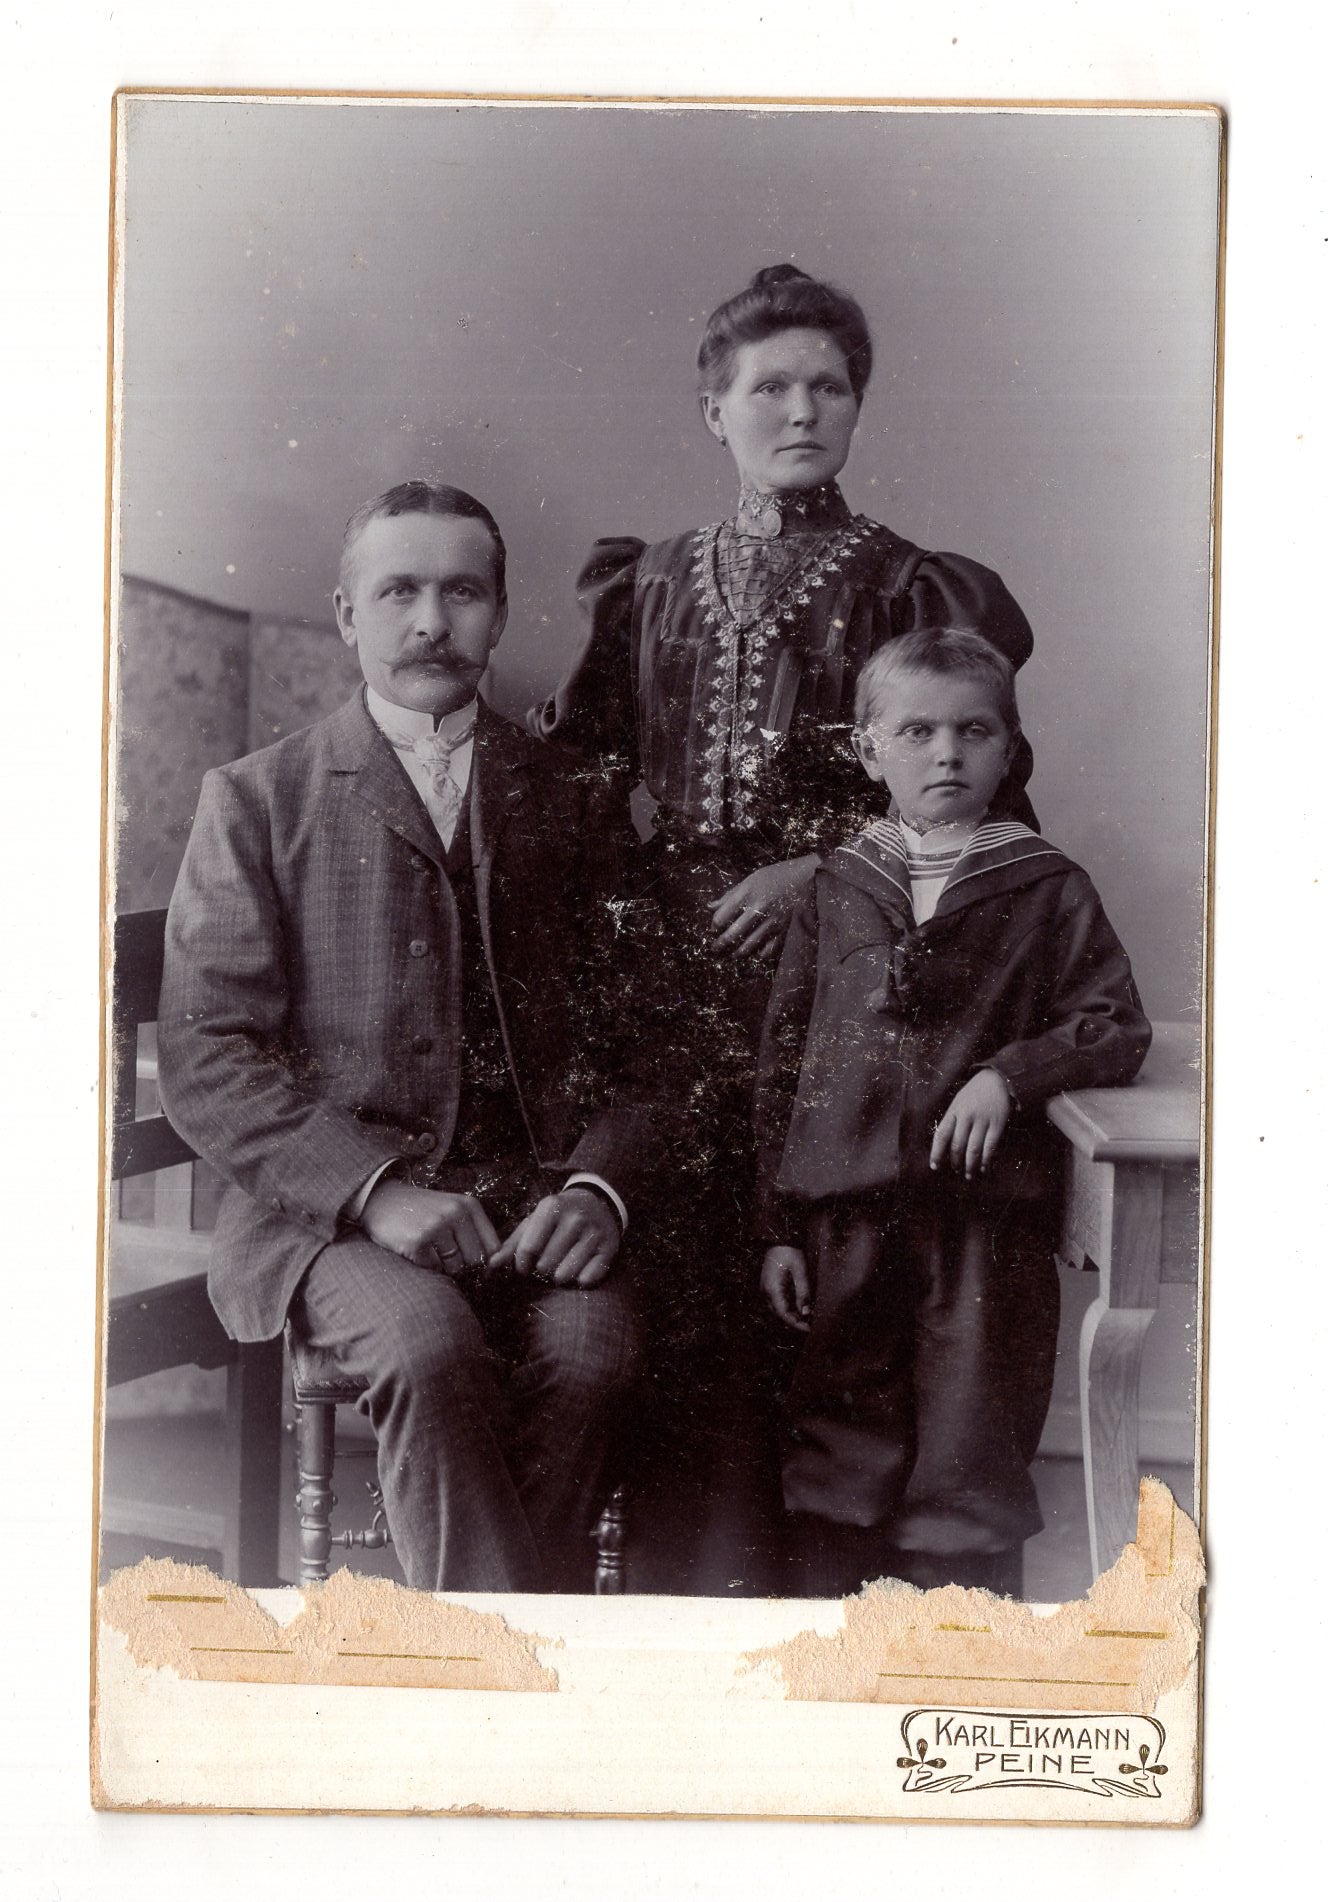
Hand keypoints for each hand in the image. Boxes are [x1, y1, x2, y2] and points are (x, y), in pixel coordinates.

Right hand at [359, 1178, 500, 1271]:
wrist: (382, 1200)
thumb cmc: (422, 1211)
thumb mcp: (453, 1210)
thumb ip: (474, 1233)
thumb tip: (492, 1270)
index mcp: (469, 1205)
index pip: (493, 1246)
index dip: (487, 1262)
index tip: (475, 1264)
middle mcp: (455, 1213)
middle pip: (475, 1260)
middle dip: (461, 1262)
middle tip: (442, 1249)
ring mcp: (436, 1226)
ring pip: (454, 1267)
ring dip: (442, 1264)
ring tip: (428, 1245)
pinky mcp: (418, 1241)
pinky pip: (433, 1268)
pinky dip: (425, 1264)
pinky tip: (415, 1248)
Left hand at [489, 1186, 621, 1287]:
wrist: (597, 1202)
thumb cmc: (557, 1217)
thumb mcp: (534, 1222)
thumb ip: (512, 1244)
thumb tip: (490, 1266)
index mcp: (551, 1207)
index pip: (528, 1248)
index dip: (521, 1265)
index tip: (523, 1268)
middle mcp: (575, 1218)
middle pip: (546, 1264)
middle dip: (541, 1271)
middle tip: (544, 1265)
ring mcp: (594, 1233)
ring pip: (566, 1274)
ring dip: (559, 1277)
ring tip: (559, 1268)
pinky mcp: (609, 1248)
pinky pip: (589, 1278)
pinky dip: (580, 1280)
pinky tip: (578, 1269)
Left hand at [710, 855, 817, 960]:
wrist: (806, 877)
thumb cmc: (775, 876)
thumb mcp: (750, 880)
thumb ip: (729, 895)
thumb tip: (710, 907)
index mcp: (747, 893)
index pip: (722, 916)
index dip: (714, 926)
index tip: (713, 929)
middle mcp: (758, 908)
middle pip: (732, 933)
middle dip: (720, 944)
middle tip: (715, 948)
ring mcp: (771, 921)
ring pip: (749, 945)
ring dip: (737, 952)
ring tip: (732, 954)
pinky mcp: (784, 929)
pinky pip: (769, 949)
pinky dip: (760, 954)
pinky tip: (755, 954)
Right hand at [760, 1245, 812, 1330]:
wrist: (780, 1239)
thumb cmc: (790, 1253)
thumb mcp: (800, 1272)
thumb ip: (803, 1293)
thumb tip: (806, 1312)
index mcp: (772, 1289)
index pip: (783, 1314)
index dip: (796, 1323)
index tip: (808, 1328)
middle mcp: (766, 1292)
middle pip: (779, 1314)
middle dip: (794, 1321)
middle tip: (810, 1324)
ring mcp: (766, 1289)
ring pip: (777, 1309)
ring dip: (790, 1314)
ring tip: (806, 1318)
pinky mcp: (768, 1286)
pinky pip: (777, 1301)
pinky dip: (787, 1307)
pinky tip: (798, 1307)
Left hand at [929, 1069, 1011, 1179]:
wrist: (997, 1079)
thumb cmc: (974, 1093)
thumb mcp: (958, 1102)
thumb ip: (952, 1120)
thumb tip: (945, 1145)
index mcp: (954, 1111)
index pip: (941, 1135)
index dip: (936, 1153)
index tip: (934, 1166)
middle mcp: (967, 1116)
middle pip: (957, 1145)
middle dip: (955, 1162)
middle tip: (956, 1170)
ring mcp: (982, 1120)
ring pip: (973, 1149)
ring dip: (970, 1165)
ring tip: (968, 1175)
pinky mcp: (997, 1124)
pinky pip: (990, 1146)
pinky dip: (986, 1160)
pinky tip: (983, 1168)